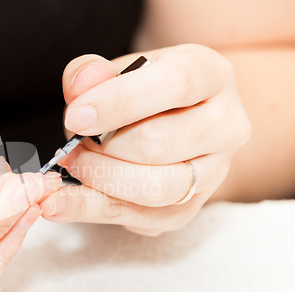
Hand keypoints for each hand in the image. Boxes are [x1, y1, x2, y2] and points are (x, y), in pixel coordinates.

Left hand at [40, 44, 251, 235]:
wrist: (172, 124)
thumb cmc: (141, 95)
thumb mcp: (118, 70)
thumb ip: (92, 72)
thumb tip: (79, 84)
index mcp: (210, 75)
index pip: (173, 85)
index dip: (118, 102)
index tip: (76, 117)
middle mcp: (224, 126)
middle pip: (157, 144)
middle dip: (101, 149)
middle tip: (72, 146)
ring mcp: (213, 173)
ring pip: (154, 189)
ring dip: (100, 180)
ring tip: (73, 165)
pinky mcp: (190, 208)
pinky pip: (142, 219)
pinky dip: (96, 208)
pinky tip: (69, 198)